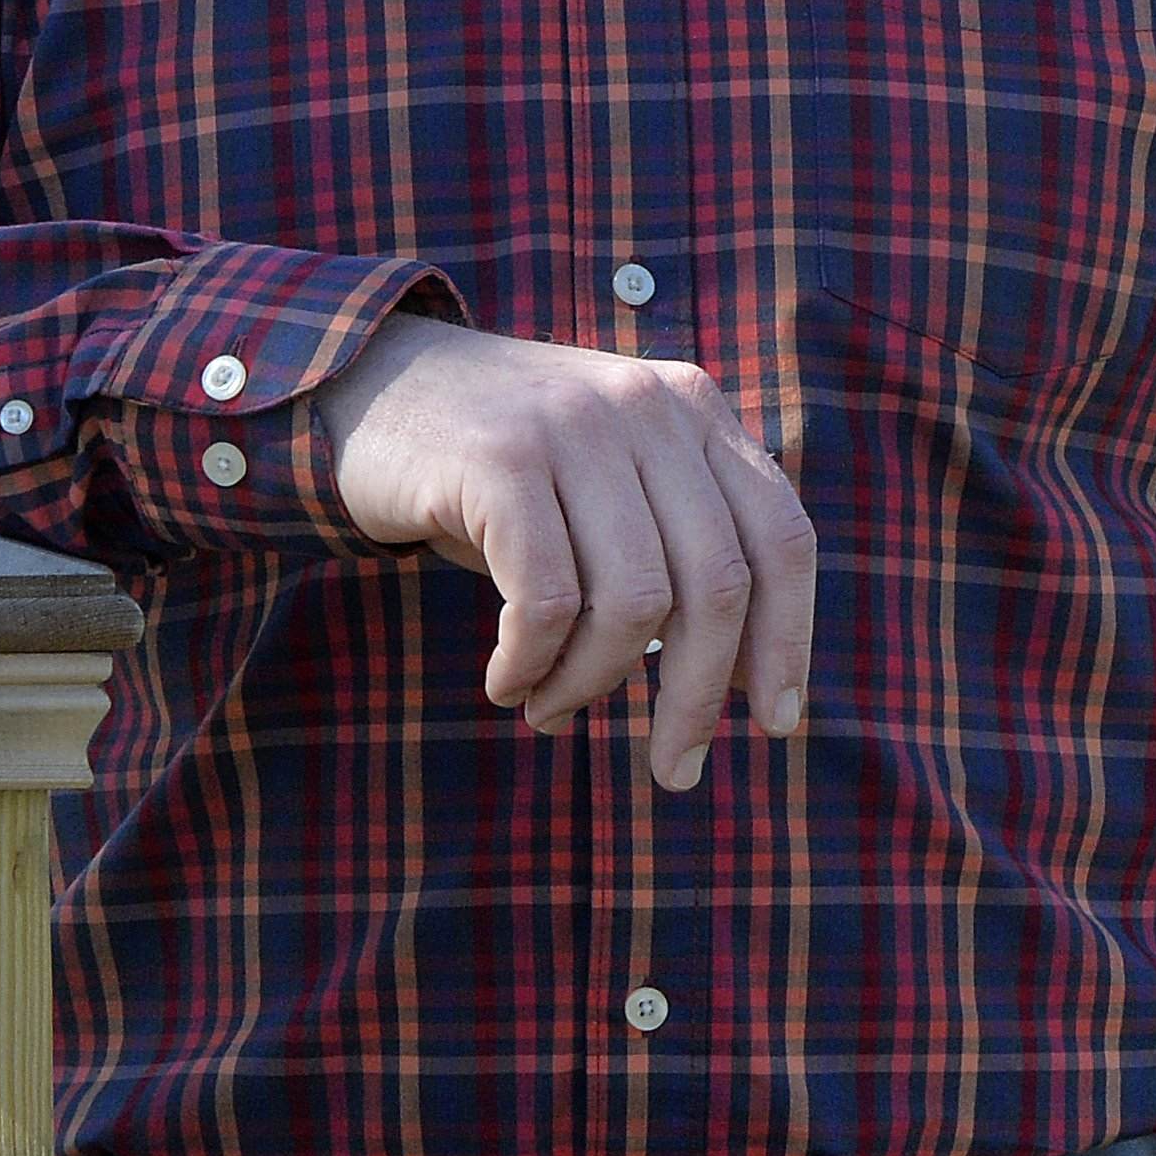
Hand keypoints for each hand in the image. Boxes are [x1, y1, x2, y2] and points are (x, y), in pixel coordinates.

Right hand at [308, 316, 814, 786]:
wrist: (366, 385)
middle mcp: (649, 407)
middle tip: (672, 770)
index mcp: (694, 409)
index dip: (789, 639)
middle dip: (697, 697)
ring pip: (634, 603)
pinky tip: (506, 682)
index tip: (774, 725)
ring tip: (548, 709)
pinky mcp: (502, 458)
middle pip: (718, 584)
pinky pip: (547, 601)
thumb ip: (676, 548)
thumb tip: (743, 679)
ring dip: (592, 685)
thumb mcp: (608, 485)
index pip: (780, 537)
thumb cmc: (501, 469)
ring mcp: (577, 424)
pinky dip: (531, 665)